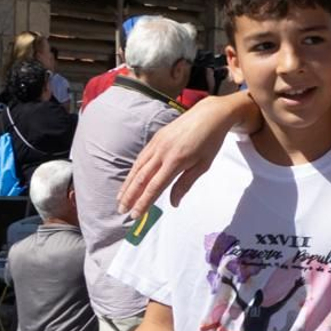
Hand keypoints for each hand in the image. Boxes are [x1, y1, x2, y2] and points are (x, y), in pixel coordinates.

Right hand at [118, 96, 242, 213]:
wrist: (209, 115)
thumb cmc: (210, 142)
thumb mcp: (202, 166)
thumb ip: (185, 184)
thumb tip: (173, 203)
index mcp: (175, 161)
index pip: (154, 187)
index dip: (143, 203)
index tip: (135, 215)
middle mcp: (162, 153)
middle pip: (141, 179)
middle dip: (130, 196)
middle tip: (121, 210)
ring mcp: (157, 144)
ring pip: (137, 168)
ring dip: (127, 184)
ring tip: (120, 198)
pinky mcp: (156, 138)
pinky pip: (141, 157)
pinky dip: (134, 170)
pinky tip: (130, 179)